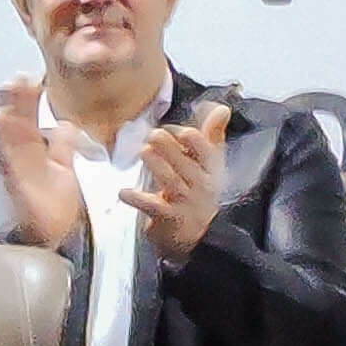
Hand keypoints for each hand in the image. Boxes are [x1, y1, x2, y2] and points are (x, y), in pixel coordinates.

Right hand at [0, 78, 85, 248]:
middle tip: (15, 77)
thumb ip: (62, 147)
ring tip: (9, 89)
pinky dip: (5, 138)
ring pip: (12, 135)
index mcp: (35, 154)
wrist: (55, 236)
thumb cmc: (55, 208)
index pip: (29, 121)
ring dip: (9, 111)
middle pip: (18, 124)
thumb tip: (65, 125)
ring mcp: (19, 169)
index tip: (29, 79)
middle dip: (16, 101)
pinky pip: (10, 155)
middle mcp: (24, 159)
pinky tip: (1, 119)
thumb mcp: (63, 169)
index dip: (28, 101)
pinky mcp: (18, 181)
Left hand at [127, 99, 230, 263]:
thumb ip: (212, 135)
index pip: (206, 152)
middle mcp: (200, 185)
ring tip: (143, 152)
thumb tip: (221, 108)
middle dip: (170, 149)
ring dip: (157, 166)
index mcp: (210, 170)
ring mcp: (184, 202)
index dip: (194, 141)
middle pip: (186, 165)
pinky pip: (153, 207)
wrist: (200, 237)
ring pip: (171, 182)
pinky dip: (137, 199)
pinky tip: (124, 192)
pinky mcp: (168, 218)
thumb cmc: (200, 193)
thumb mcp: (210, 165)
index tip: (181, 132)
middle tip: (154, 135)